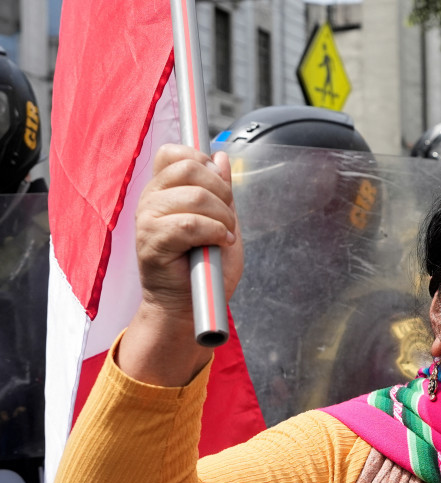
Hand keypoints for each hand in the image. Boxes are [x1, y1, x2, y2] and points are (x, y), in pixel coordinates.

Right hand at [119, 145, 241, 385]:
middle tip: (229, 218)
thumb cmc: (205, 268)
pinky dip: (215, 232)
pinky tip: (221, 243)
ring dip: (222, 216)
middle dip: (222, 191)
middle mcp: (151, 200)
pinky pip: (189, 224)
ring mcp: (147, 220)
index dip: (202, 160)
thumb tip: (221, 157)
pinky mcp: (151, 242)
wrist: (191, 307)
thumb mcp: (222, 221)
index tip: (221, 187)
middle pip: (189, 168)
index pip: (174, 153)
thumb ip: (221, 191)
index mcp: (164, 191)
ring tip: (225, 236)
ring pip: (194, 196)